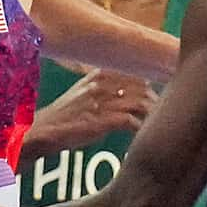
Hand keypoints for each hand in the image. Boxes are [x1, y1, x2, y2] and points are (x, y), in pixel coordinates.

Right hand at [26, 71, 154, 154]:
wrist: (43, 131)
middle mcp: (102, 84)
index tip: (160, 93)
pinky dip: (140, 128)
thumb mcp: (84, 92)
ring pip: (141, 102)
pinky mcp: (102, 120)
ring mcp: (102, 101)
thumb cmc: (64, 116)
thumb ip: (106, 88)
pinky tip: (142, 135)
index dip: (151, 84)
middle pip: (143, 86)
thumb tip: (131, 94)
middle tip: (163, 113)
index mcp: (99, 73)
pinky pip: (132, 121)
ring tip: (156, 125)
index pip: (136, 72)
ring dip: (151, 115)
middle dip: (155, 100)